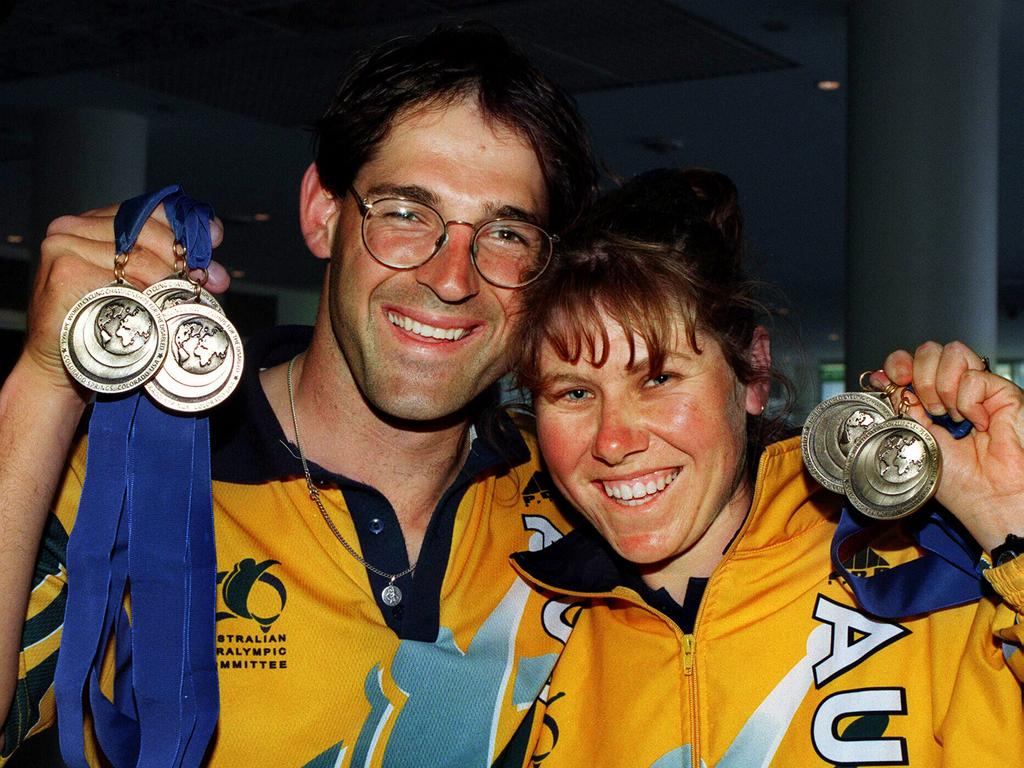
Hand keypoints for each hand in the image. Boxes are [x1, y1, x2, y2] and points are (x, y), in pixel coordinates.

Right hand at [21, 203, 227, 397]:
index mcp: (91, 223)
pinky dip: (148, 298)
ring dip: (172, 281)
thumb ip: (163, 266)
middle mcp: (73, 228)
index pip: (147, 209)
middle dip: (185, 256)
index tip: (212, 240)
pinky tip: (158, 312)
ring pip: (140, 258)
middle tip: (208, 280)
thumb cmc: (98, 323)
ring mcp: (65, 248)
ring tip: (187, 299)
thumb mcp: (134, 285)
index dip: (185, 224)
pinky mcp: (67, 274)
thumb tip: (213, 268)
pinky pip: (125, 283)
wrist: (58, 363)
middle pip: (147, 231)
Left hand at [871, 341, 1023, 550]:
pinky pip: (975, 377)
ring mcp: (980, 388)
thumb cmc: (957, 479)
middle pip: (930, 349)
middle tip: (928, 409)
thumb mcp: (916, 435)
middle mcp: (954, 389)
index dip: (897, 363)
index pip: (910, 360)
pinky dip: (968, 402)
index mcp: (929, 399)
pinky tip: (978, 424)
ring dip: (942, 387)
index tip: (892, 380)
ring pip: (952, 352)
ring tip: (951, 417)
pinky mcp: (1004, 391)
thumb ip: (901, 405)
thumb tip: (877, 378)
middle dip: (919, 376)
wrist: (987, 498)